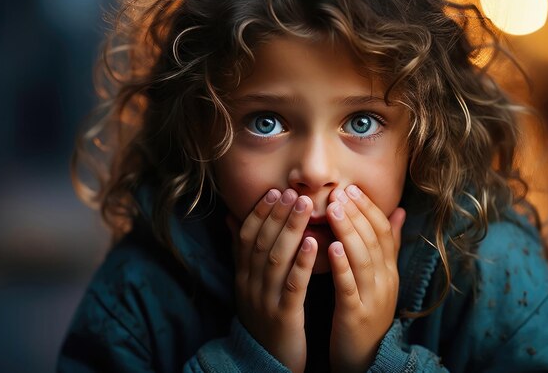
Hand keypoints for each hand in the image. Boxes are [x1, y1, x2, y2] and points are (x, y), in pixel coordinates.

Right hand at [228, 189, 316, 372]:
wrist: (265, 364)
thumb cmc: (264, 318)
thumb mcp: (249, 286)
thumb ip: (244, 255)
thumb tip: (232, 220)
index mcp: (243, 277)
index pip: (247, 238)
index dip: (259, 213)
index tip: (273, 192)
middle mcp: (250, 285)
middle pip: (262, 243)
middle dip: (277, 215)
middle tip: (292, 192)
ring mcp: (265, 300)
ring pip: (276, 259)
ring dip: (290, 229)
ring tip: (305, 206)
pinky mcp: (284, 317)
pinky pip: (293, 286)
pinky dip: (302, 262)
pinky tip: (314, 243)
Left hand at [326, 185, 404, 372]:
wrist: (364, 358)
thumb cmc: (366, 312)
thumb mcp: (381, 278)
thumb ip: (388, 246)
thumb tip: (399, 211)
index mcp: (389, 271)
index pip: (384, 232)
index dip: (368, 208)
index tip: (351, 187)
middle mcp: (385, 281)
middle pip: (374, 240)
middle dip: (357, 213)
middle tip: (340, 191)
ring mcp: (372, 298)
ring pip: (363, 259)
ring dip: (349, 231)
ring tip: (335, 209)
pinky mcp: (356, 315)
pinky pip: (349, 286)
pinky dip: (342, 265)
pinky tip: (332, 247)